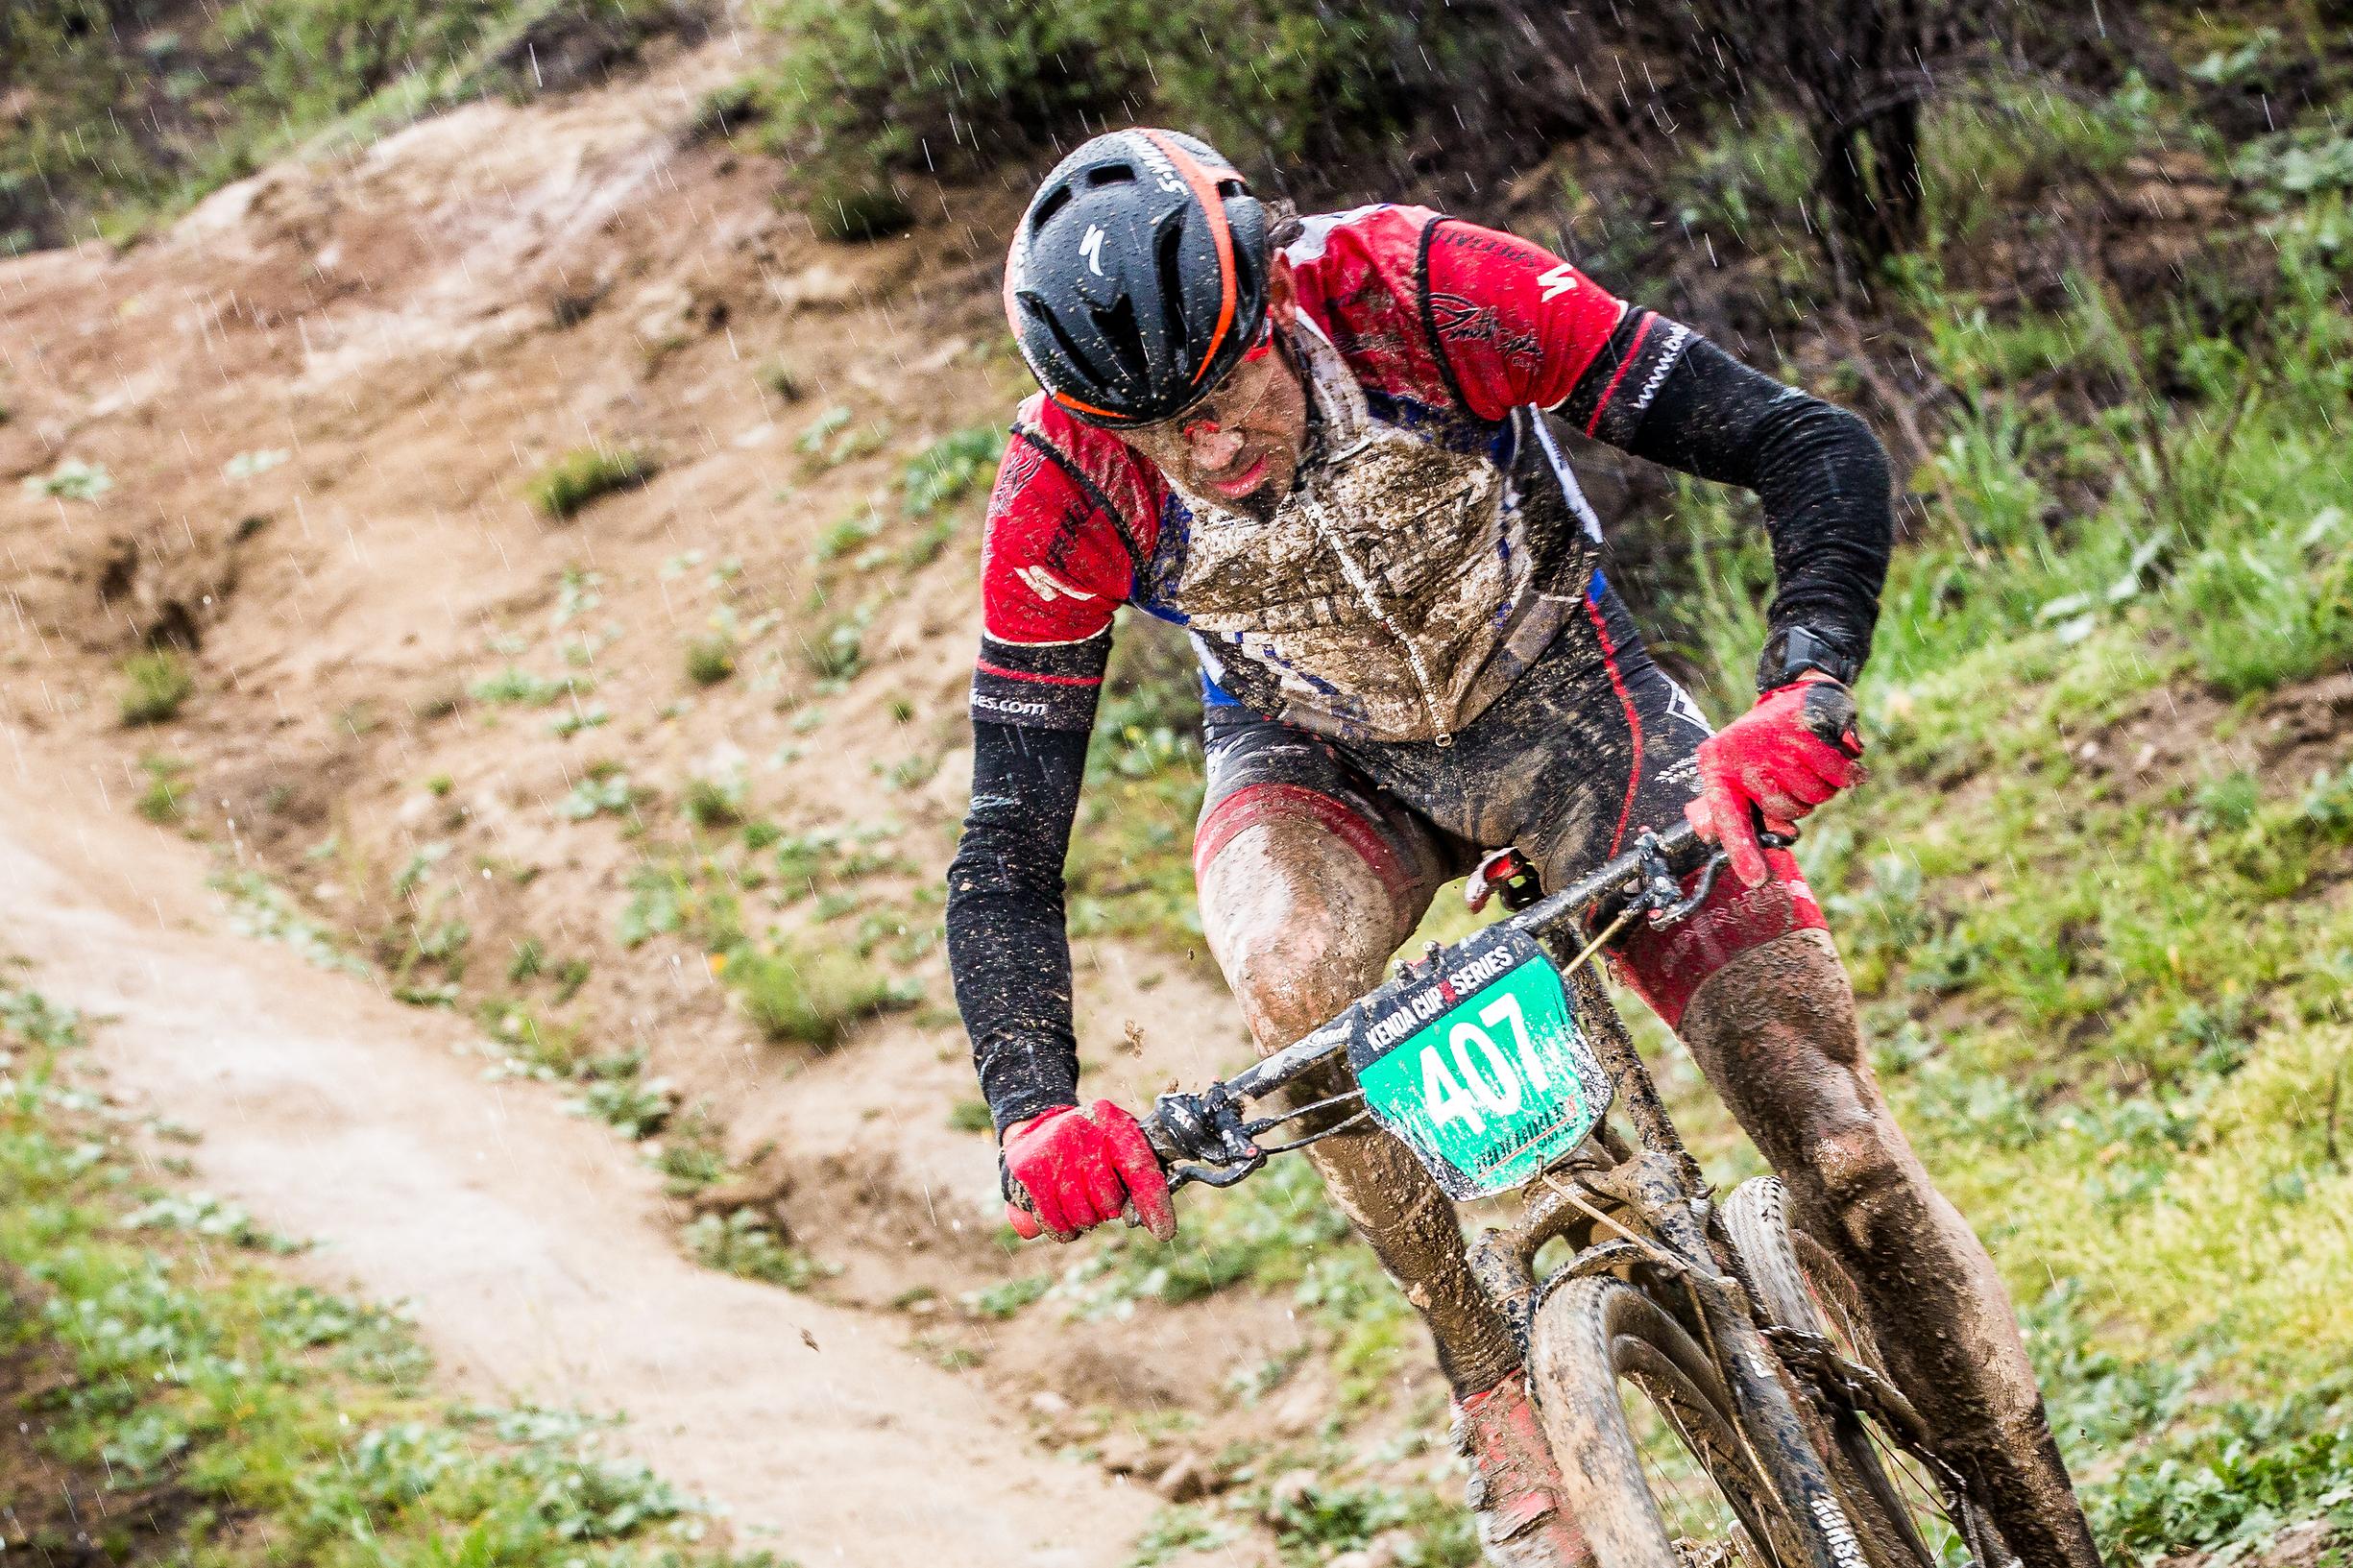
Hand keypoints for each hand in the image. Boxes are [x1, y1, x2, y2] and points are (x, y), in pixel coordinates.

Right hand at [1001, 1100, 1176, 1243]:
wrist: (1035, 1122)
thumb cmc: (1089, 1140)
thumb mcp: (1118, 1138)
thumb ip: (1140, 1171)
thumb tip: (1159, 1224)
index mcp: (1111, 1120)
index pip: (1140, 1167)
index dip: (1154, 1203)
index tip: (1164, 1231)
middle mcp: (1080, 1132)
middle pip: (1110, 1199)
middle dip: (1109, 1207)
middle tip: (1098, 1195)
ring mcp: (1052, 1152)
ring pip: (1083, 1216)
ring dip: (1085, 1219)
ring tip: (1079, 1200)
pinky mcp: (1028, 1173)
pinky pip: (1055, 1223)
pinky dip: (1062, 1229)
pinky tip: (1062, 1213)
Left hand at [1685, 674, 1864, 887]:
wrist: (1794, 695)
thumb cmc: (1765, 749)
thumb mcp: (1741, 777)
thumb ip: (1745, 816)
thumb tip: (1767, 852)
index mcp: (1717, 767)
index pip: (1729, 817)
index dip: (1744, 851)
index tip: (1757, 880)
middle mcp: (1742, 752)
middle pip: (1784, 811)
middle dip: (1797, 805)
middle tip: (1794, 779)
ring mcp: (1774, 738)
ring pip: (1814, 796)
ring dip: (1822, 788)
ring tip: (1810, 763)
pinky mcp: (1808, 725)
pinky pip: (1839, 774)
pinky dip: (1847, 774)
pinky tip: (1839, 758)